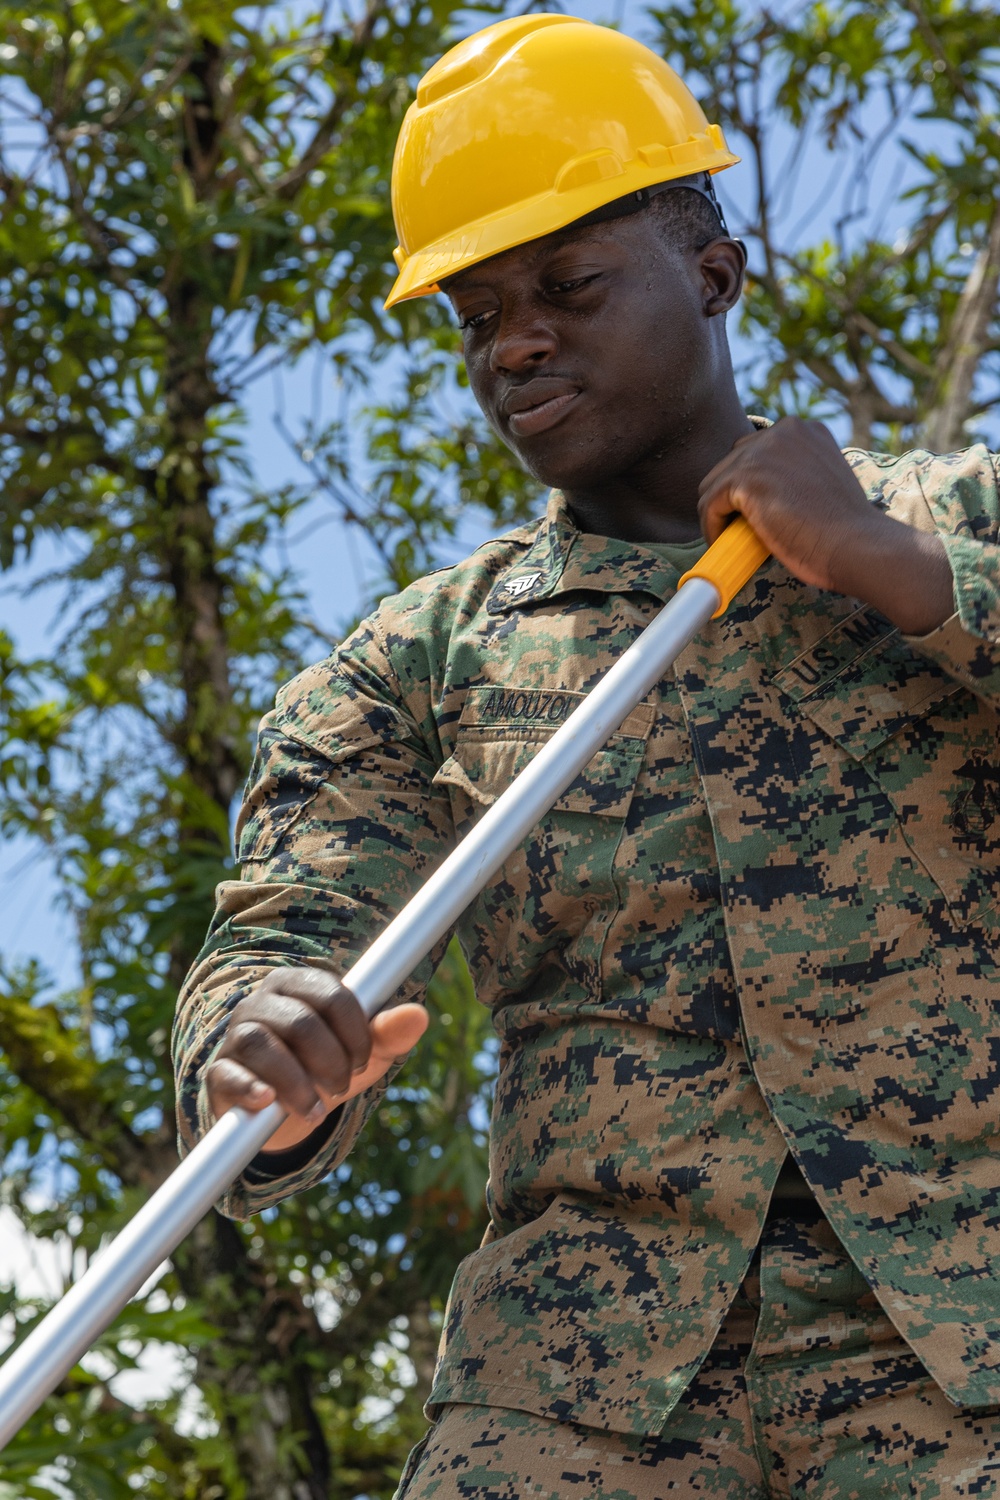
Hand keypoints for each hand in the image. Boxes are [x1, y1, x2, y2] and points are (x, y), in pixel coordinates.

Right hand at [206, 967, 427, 1153]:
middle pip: (300, 1022)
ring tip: (316, 1109)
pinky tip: (269, 1103)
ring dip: (297, 1082)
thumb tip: (419, 1016)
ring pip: (262, 1044)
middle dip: (331, 1061)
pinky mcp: (220, 1072)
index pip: (332, 995)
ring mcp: (238, 1035)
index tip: (363, 1062)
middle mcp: (262, 1002)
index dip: (355, 1032)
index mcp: (299, 984)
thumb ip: (390, 1033)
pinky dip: (250, 1089)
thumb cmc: (329, 1067)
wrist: (288, 1111)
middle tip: (342, 1087)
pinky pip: (228, 1074)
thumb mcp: (364, 1052)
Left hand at [697, 416, 954, 635]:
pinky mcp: (746, 477)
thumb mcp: (820, 486)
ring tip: (728, 539)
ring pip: (714, 484)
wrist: (856, 545)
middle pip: (731, 462)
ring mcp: (763, 451)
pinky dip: (710, 526)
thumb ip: (795, 477)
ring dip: (717, 512)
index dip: (748, 484)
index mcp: (805, 431)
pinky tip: (722, 543)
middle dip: (729, 496)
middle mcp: (784, 431)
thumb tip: (765, 497)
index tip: (749, 513)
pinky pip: (709, 504)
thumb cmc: (845, 530)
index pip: (756, 451)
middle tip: (736, 529)